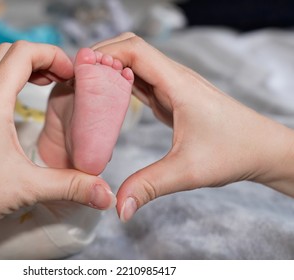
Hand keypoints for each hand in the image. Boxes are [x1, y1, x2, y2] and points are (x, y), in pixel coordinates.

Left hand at [0, 41, 114, 258]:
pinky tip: (13, 107)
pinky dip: (3, 81)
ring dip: (19, 68)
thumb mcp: (25, 187)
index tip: (70, 74)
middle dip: (39, 57)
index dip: (53, 55)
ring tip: (41, 86)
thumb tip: (103, 192)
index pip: (23, 53)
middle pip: (8, 51)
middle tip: (59, 77)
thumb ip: (70, 186)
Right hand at [93, 33, 293, 221]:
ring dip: (110, 68)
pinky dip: (121, 83)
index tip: (80, 68)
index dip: (105, 53)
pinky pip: (141, 81)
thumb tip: (118, 207)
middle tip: (77, 76)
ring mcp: (173, 86)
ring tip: (85, 84)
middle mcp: (175, 78)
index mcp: (178, 85)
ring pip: (135, 63)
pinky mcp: (172, 97)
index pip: (135, 51)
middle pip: (131, 49)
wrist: (261, 148)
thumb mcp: (187, 171)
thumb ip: (149, 186)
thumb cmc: (234, 152)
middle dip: (102, 56)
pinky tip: (108, 97)